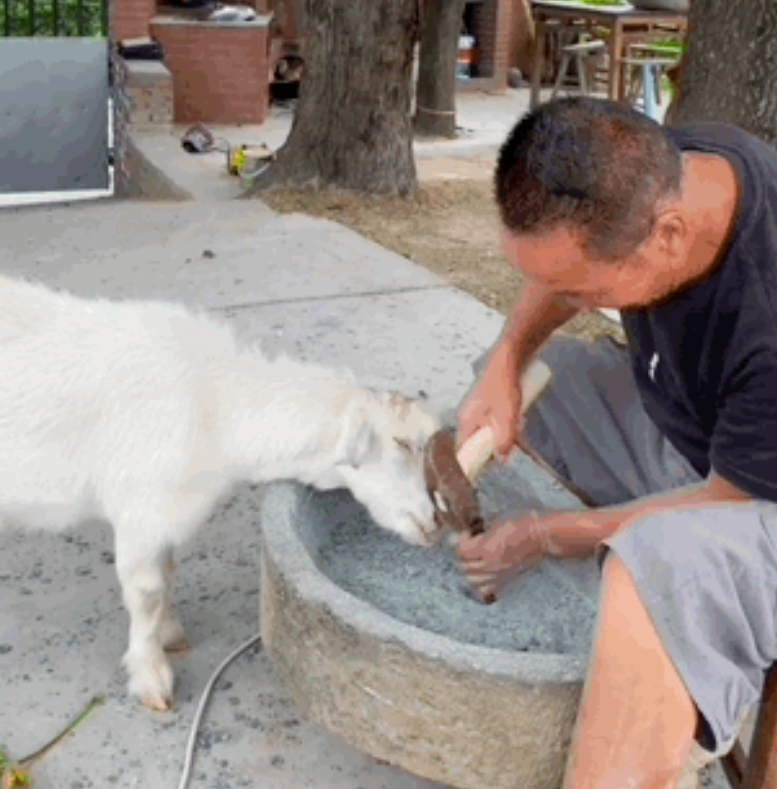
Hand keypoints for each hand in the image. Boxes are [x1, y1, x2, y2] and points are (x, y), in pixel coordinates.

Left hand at [455, 510, 549, 600]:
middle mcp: (491, 564)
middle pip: (464, 567)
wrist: (542, 534)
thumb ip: (480, 529)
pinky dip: (480, 585)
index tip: (466, 533)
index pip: (460, 551)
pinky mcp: (507, 579)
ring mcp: (499, 574)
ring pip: (473, 582)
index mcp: (486, 548)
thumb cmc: (521, 521)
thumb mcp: (496, 519)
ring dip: (469, 570)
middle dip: (462, 555)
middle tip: (469, 544)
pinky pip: (487, 591)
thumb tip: (471, 532)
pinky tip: (482, 574)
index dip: (460, 540)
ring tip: (474, 560)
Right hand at [458, 343, 521, 462]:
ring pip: (489, 431)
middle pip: (478, 442)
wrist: (509, 357)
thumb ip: (504, 439)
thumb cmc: (503, 385)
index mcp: (466, 421)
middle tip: (510, 449)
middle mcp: (468, 416)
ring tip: (517, 428)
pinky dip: (505, 424)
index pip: (464, 450)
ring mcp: (478, 409)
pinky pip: (495, 421)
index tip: (485, 472)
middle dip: (494, 447)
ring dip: (503, 435)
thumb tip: (502, 460)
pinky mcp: (489, 402)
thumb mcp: (506, 416)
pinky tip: (518, 420)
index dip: (472, 462)